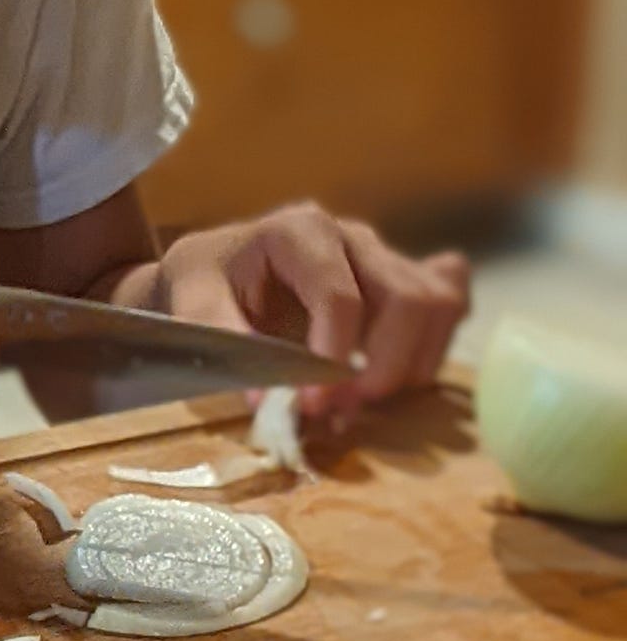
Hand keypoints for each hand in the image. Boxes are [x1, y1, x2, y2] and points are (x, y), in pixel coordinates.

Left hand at [143, 201, 469, 416]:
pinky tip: (398, 373)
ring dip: (412, 364)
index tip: (311, 406)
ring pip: (438, 303)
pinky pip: (450, 301)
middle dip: (385, 366)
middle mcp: (353, 237)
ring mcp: (384, 256)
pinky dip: (435, 344)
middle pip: (408, 298)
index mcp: (299, 230)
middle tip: (343, 410)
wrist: (214, 270)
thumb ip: (220, 336)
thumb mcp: (190, 296)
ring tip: (364, 399)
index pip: (342, 295)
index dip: (333, 358)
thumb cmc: (204, 280)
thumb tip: (267, 399)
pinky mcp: (402, 280)